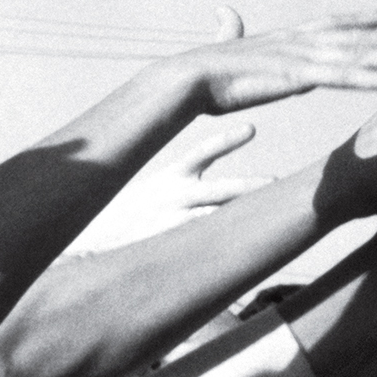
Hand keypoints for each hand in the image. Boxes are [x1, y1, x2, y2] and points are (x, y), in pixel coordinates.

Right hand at [67, 120, 269, 252]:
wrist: (100, 232)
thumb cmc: (138, 206)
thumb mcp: (160, 183)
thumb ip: (190, 174)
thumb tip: (221, 163)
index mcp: (174, 175)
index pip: (203, 152)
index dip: (227, 141)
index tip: (251, 129)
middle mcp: (176, 195)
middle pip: (220, 189)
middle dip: (248, 186)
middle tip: (276, 182)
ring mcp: (173, 219)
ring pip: (214, 217)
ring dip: (240, 217)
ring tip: (271, 218)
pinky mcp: (169, 241)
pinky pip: (201, 241)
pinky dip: (222, 242)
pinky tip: (246, 247)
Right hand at [176, 8, 376, 115]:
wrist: (186, 80)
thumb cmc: (202, 71)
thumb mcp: (226, 47)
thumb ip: (231, 30)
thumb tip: (226, 13)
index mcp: (288, 37)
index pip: (334, 23)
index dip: (363, 19)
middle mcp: (303, 42)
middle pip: (361, 40)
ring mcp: (304, 58)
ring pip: (362, 58)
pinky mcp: (299, 78)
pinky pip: (346, 80)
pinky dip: (375, 79)